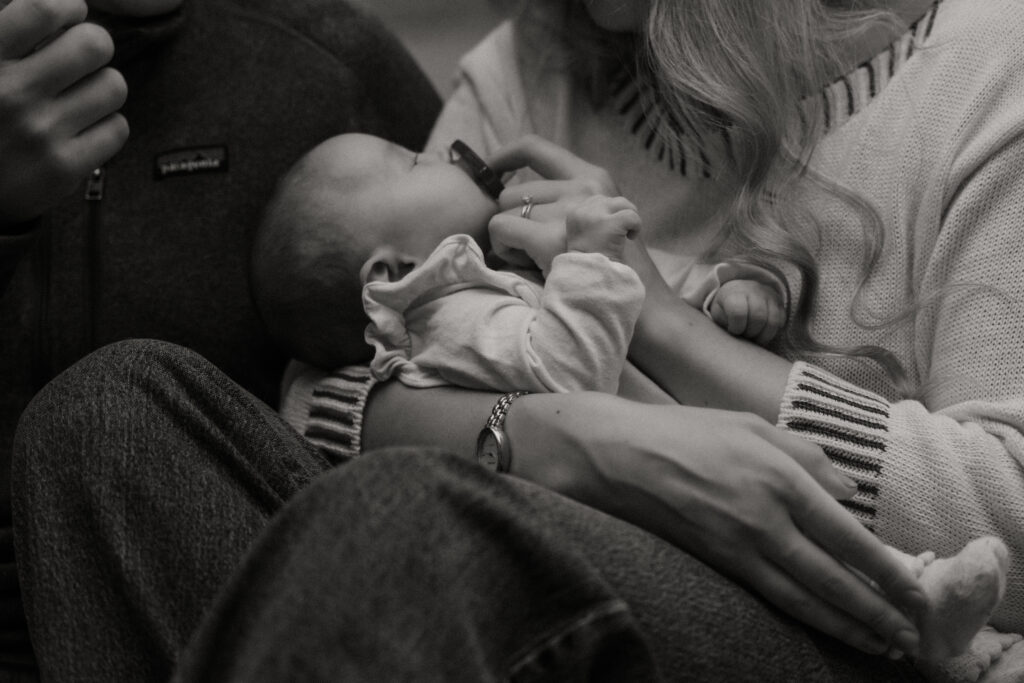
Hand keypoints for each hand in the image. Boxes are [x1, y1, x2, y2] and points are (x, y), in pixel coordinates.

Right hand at [0, 0, 128, 226]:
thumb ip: (10, 35)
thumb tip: (59, 10)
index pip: (43, 9)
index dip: (68, 7)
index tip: (70, 14)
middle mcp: (12, 93)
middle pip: (94, 44)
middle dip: (93, 46)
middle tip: (82, 57)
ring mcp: (40, 133)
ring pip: (114, 86)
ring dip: (103, 87)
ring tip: (81, 94)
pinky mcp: (63, 168)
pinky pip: (117, 129)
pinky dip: (106, 125)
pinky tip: (83, 126)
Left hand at [487, 135, 619, 273]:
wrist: (644, 306)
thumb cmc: (615, 270)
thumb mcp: (601, 218)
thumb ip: (567, 200)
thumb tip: (517, 195)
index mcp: (594, 178)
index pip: (536, 148)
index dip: (505, 156)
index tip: (492, 169)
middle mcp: (582, 187)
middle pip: (514, 189)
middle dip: (512, 219)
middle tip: (531, 247)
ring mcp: (569, 212)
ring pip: (504, 209)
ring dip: (509, 238)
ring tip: (535, 259)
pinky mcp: (552, 238)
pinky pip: (501, 228)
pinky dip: (503, 249)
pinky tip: (526, 264)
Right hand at [509, 392, 927, 656]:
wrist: (617, 455)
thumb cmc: (684, 433)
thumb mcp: (750, 424)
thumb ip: (804, 453)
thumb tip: (846, 491)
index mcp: (780, 475)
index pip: (847, 533)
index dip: (885, 568)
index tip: (914, 589)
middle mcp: (766, 516)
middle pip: (834, 576)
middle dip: (878, 609)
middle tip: (911, 634)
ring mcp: (740, 545)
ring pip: (805, 597)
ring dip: (849, 624)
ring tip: (881, 643)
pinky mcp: (717, 562)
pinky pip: (771, 597)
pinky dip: (807, 618)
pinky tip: (827, 626)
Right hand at [566, 195, 640, 262]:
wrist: (588, 277)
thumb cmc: (589, 262)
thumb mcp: (584, 236)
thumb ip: (594, 219)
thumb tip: (617, 207)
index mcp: (574, 214)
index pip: (597, 201)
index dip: (608, 213)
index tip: (611, 231)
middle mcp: (583, 211)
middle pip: (609, 200)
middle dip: (619, 213)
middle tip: (623, 232)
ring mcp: (596, 216)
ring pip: (622, 203)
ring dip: (630, 216)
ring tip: (628, 234)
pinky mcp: (611, 224)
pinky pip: (631, 215)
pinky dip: (637, 226)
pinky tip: (631, 238)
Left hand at [709, 279, 785, 345]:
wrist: (736, 295)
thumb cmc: (724, 310)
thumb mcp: (718, 316)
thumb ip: (723, 323)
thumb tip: (735, 333)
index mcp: (733, 292)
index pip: (738, 312)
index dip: (736, 327)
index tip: (733, 330)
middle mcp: (753, 289)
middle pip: (758, 317)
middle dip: (751, 332)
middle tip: (745, 334)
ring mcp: (768, 294)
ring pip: (772, 321)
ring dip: (763, 335)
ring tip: (753, 335)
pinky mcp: (779, 302)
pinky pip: (781, 321)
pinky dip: (771, 331)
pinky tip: (761, 331)